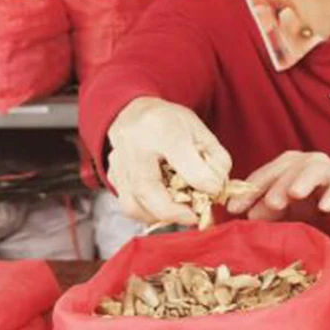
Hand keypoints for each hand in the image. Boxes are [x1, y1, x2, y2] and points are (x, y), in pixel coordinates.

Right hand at [107, 97, 231, 226]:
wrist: (134, 112)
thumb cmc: (170, 122)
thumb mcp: (199, 129)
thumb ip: (215, 157)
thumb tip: (217, 188)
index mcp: (161, 126)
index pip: (181, 158)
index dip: (202, 180)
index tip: (215, 191)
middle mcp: (133, 144)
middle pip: (146, 188)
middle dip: (173, 212)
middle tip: (193, 217)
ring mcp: (118, 162)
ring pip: (132, 204)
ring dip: (159, 217)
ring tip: (178, 213)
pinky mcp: (112, 176)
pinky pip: (128, 205)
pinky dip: (148, 213)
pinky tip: (163, 206)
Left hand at [226, 151, 329, 224]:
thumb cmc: (316, 199)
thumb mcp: (289, 207)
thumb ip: (267, 209)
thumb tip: (245, 217)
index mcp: (287, 165)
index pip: (264, 176)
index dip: (248, 191)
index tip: (233, 209)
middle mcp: (306, 162)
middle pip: (287, 171)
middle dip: (275, 186)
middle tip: (267, 203)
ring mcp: (328, 170)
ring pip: (314, 171)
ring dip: (303, 182)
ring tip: (294, 194)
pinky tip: (326, 207)